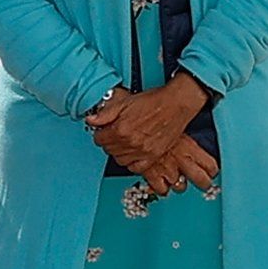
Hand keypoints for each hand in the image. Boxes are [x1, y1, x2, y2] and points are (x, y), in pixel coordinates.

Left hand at [89, 75, 214, 193]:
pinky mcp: (153, 156)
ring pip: (120, 160)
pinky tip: (133, 153)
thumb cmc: (154, 101)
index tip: (104, 130)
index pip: (99, 139)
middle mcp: (131, 142)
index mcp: (121, 129)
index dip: (100, 133)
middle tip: (114, 134)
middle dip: (109, 141)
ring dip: (119, 152)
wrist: (176, 103)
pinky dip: (132, 162)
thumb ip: (105, 113)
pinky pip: (136, 168)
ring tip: (124, 142)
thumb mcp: (125, 101)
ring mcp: (142, 151)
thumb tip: (91, 120)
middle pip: (109, 150)